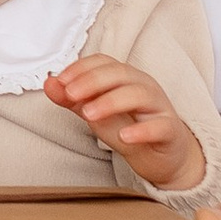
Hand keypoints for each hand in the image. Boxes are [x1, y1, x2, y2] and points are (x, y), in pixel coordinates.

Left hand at [44, 54, 205, 192]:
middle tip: (70, 94)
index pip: (104, 62)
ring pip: (139, 94)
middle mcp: (144, 86)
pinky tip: (124, 137)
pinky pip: (161, 127)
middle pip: (120, 73)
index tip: (60, 81)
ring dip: (111, 102)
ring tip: (89, 115)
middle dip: (92, 81)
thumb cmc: (129, 128)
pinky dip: (142, 131)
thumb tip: (49, 83)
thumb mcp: (96, 114)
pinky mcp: (170, 131)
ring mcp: (159, 107)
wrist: (162, 157)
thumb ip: (73, 100)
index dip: (81, 68)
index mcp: (125, 78)